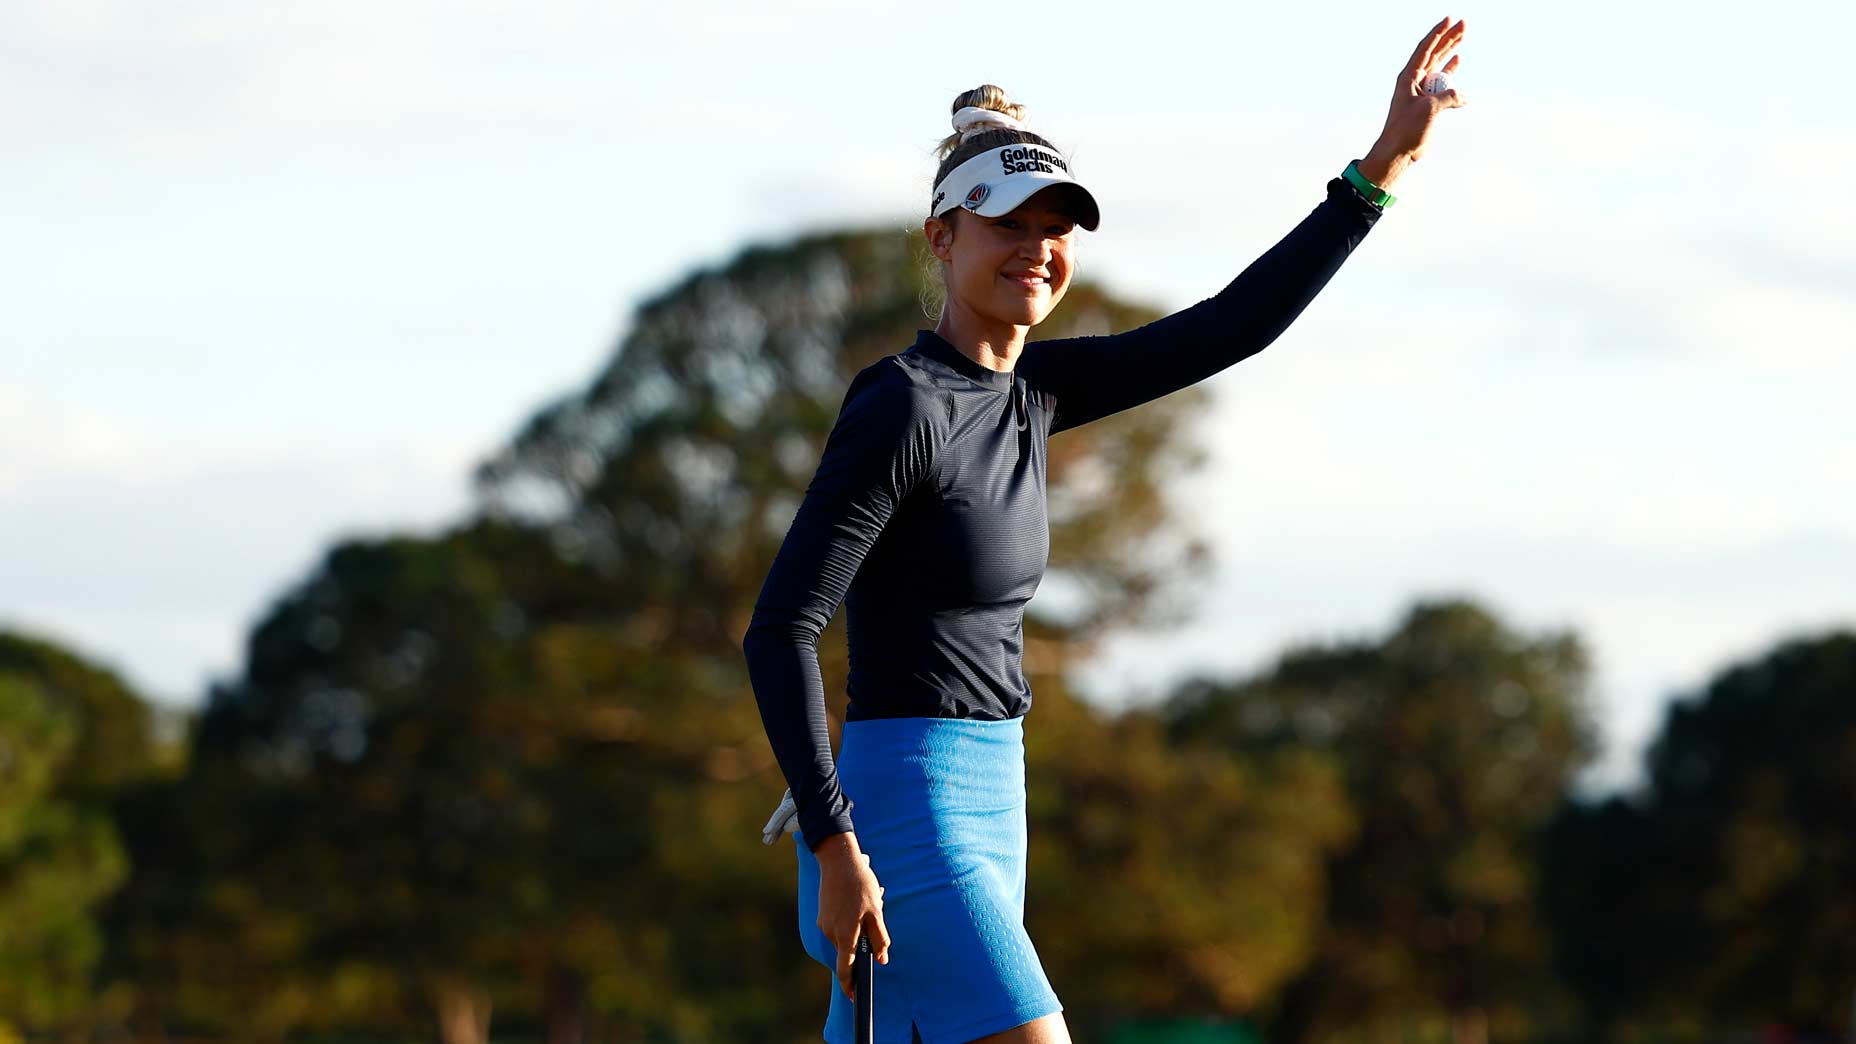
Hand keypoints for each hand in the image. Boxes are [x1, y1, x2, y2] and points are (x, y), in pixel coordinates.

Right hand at [815, 838, 891, 998]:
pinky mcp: (822, 916)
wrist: (837, 860)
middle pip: (847, 952)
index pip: (846, 969)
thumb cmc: (860, 884)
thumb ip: (879, 938)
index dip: (850, 985)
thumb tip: (882, 960)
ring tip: (866, 905)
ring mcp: (825, 925)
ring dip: (856, 930)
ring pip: (844, 938)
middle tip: (873, 919)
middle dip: (860, 945)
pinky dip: (849, 922)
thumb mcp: (876, 910)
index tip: (854, 997)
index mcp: (846, 934)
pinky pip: (838, 928)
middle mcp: (832, 933)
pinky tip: (855, 902)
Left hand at [1361, 16, 1466, 187]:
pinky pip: (1442, 82)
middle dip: (1449, 38)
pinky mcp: (1428, 102)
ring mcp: (1421, 91)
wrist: (1397, 152)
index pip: (1425, 49)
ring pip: (1439, 65)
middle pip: (1434, 53)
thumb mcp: (1430, 109)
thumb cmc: (1406, 130)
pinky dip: (1451, 72)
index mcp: (1409, 78)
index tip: (1449, 19)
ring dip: (1451, 51)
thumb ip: (1448, 97)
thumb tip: (1464, 96)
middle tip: (1464, 23)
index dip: (1438, 33)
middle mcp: (1414, 81)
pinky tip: (1457, 60)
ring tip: (1463, 36)